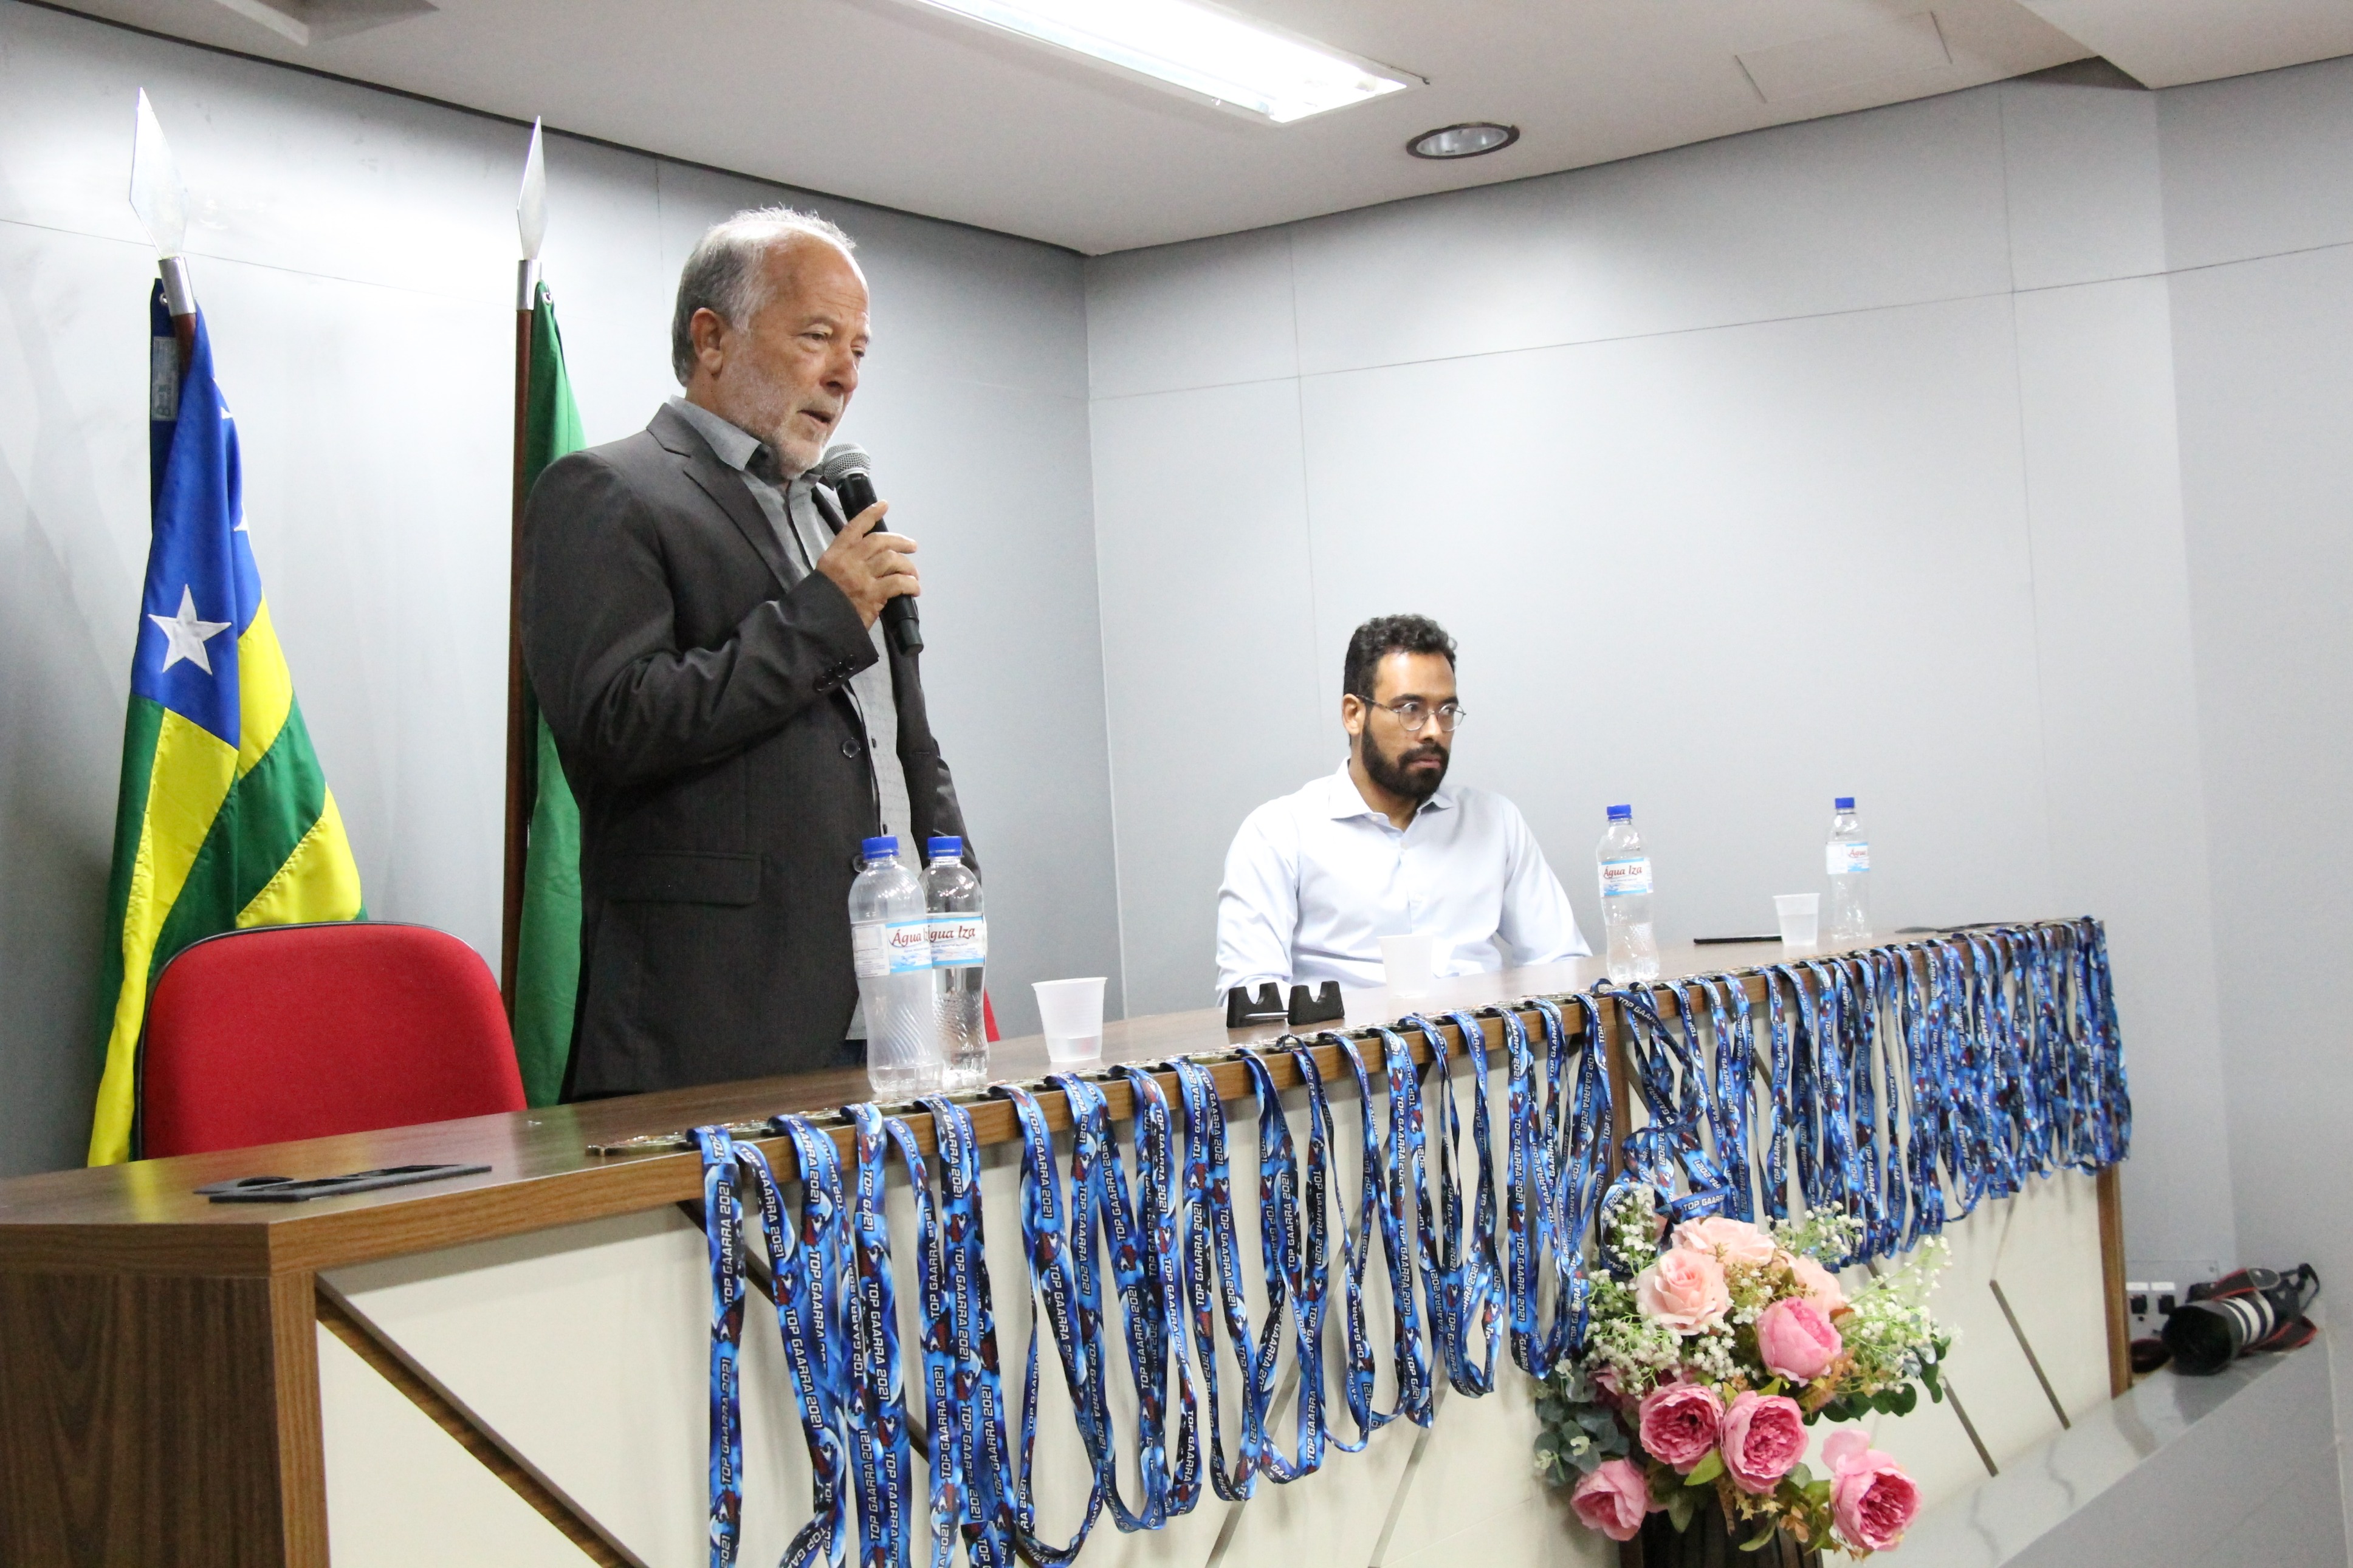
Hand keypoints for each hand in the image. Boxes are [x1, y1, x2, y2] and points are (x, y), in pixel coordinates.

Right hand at [814, 500, 916, 627]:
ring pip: (891, 559)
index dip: (870, 514)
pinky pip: (898, 583)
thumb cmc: (823, 602)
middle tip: (912, 546)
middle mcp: (848, 561)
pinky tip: (914, 589)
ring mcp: (860, 577)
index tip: (884, 505)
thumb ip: (846, 563)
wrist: (817, 625)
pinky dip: (910, 584)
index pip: (854, 528)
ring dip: (908, 566)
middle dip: (899, 541)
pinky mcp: (872, 595)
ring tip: (913, 574)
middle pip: (879, 541)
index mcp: (835, 555)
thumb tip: (873, 560)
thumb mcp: (827, 575)